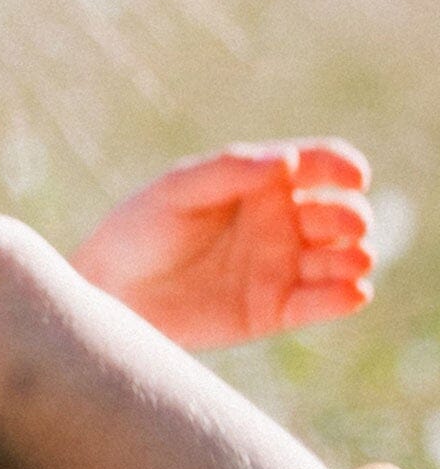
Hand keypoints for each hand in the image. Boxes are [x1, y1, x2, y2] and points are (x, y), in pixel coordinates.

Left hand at [71, 139, 372, 350]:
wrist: (113, 291)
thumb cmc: (140, 229)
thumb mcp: (178, 191)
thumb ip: (229, 172)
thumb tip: (288, 159)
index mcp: (261, 181)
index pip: (319, 165)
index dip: (343, 166)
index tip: (353, 174)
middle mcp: (281, 221)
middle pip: (341, 212)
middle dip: (351, 216)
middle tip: (342, 225)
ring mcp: (283, 265)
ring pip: (342, 257)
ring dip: (355, 255)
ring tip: (351, 258)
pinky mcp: (278, 309)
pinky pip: (323, 303)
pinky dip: (343, 297)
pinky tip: (352, 291)